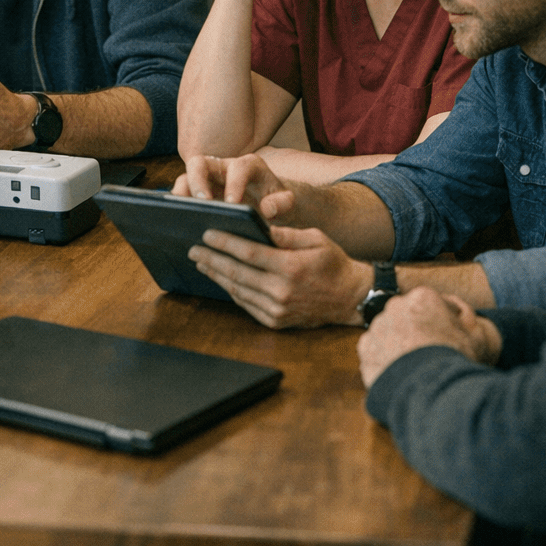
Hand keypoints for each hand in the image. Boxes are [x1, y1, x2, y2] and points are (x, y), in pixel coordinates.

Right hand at [172, 153, 292, 207]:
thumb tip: (267, 209)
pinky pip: (182, 194)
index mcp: (249, 166)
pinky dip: (178, 205)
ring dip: (181, 194)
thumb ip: (283, 203)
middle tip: (199, 203)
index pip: (239, 168)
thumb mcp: (288, 203)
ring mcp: (207, 180)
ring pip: (185, 177)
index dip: (235, 184)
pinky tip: (178, 222)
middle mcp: (223, 168)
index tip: (233, 204)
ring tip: (179, 213)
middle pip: (200, 163)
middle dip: (196, 181)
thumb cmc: (277, 203)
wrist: (271, 206)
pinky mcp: (197, 192)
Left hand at [187, 225, 369, 328]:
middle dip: (212, 260)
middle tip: (194, 249)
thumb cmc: (333, 263)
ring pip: (238, 290)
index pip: (249, 253)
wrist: (351, 298)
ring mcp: (278, 309)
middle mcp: (282, 290)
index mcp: (291, 267)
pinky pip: (246, 304)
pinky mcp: (276, 321)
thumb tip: (257, 224)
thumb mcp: (315, 239)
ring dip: (217, 275)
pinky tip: (221, 279)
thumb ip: (285, 234)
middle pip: (237, 273)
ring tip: (202, 263)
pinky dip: (231, 290)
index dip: (225, 243)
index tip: (206, 234)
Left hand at [357, 287, 501, 386]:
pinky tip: (399, 374)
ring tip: (414, 368)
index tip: (443, 338)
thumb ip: (464, 318)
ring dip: (398, 345)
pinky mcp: (366, 348)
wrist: (431, 388)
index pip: (430, 304)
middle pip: (406, 316)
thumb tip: (457, 313)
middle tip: (427, 353)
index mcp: (423, 297)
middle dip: (414, 331)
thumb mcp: (476, 335)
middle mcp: (396, 306)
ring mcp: (378, 326)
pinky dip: (384, 361)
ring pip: (389, 333)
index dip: (439, 323)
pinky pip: (375, 351)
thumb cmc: (457, 361)